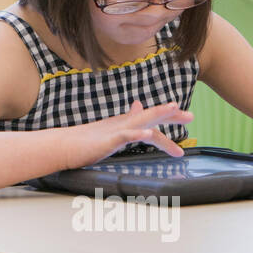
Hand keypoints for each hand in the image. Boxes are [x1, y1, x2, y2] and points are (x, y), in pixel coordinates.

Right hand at [80, 99, 194, 165]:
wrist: (62, 146)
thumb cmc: (83, 142)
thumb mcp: (109, 131)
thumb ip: (125, 122)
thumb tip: (137, 106)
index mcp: (124, 124)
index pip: (150, 118)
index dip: (167, 116)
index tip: (185, 116)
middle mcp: (122, 124)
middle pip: (150, 116)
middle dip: (170, 115)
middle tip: (190, 115)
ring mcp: (115, 131)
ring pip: (141, 121)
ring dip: (158, 115)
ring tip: (174, 110)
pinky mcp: (107, 140)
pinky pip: (124, 136)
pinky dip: (136, 133)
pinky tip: (147, 133)